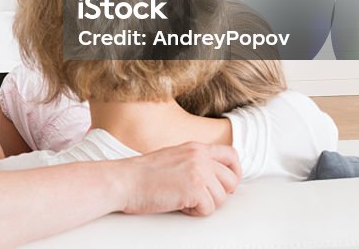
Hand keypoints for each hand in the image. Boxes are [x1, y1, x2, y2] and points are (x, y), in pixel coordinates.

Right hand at [117, 142, 240, 216]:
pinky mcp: (195, 188)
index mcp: (195, 147)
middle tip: (200, 197)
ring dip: (203, 204)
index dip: (234, 172)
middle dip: (219, 194)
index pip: (232, 155)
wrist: (124, 181)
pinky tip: (178, 204)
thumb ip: (195, 162)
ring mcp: (199, 171)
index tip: (227, 184)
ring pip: (221, 198)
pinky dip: (194, 212)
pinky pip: (209, 209)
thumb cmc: (142, 174)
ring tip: (182, 198)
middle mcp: (200, 156)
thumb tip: (213, 178)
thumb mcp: (174, 158)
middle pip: (231, 181)